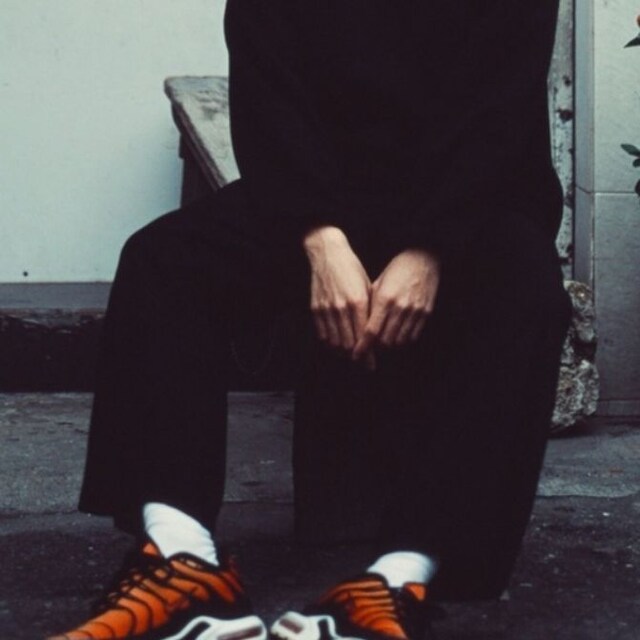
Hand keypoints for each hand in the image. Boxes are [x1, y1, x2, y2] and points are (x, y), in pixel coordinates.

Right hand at [304, 225, 375, 367]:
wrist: (328, 254)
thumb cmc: (352, 269)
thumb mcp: (367, 287)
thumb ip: (370, 310)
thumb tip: (374, 333)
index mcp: (358, 301)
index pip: (364, 336)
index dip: (368, 354)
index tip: (371, 364)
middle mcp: (342, 307)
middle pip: (349, 344)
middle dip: (356, 358)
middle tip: (362, 364)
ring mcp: (327, 309)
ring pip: (335, 342)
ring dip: (343, 353)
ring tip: (350, 356)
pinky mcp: (315, 308)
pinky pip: (322, 334)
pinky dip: (330, 343)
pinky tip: (336, 345)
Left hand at [353, 248, 439, 363]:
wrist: (423, 259)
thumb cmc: (396, 270)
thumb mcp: (377, 284)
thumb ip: (369, 305)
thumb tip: (359, 328)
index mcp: (384, 298)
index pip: (371, 331)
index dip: (363, 346)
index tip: (356, 355)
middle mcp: (400, 307)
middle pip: (385, 341)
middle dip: (375, 349)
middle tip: (370, 349)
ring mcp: (415, 311)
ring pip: (400, 342)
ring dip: (389, 347)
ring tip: (383, 345)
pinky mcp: (426, 313)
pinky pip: (413, 337)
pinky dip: (403, 342)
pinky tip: (397, 338)